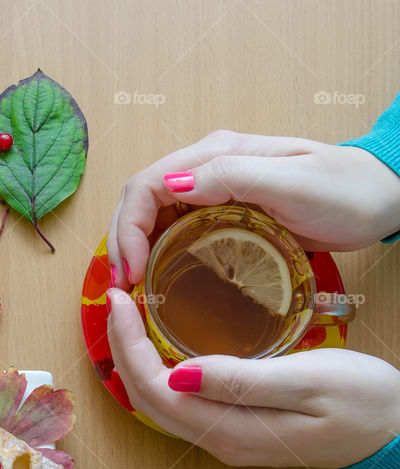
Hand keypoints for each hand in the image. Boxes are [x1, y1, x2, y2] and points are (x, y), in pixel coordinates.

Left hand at [105, 288, 399, 467]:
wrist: (399, 433)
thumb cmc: (366, 402)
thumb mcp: (308, 381)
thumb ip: (240, 380)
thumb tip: (176, 374)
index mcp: (229, 430)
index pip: (154, 388)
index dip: (127, 344)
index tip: (118, 299)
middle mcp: (218, 440)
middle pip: (145, 397)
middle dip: (120, 347)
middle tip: (113, 299)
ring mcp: (225, 437)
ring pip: (158, 400)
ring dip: (134, 358)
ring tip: (126, 314)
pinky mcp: (235, 427)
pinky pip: (178, 399)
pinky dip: (157, 366)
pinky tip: (158, 340)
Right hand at [108, 129, 399, 286]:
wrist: (379, 197)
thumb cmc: (344, 190)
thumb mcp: (291, 182)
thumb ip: (231, 176)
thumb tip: (170, 186)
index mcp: (215, 155)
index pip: (146, 185)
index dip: (128, 227)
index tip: (133, 270)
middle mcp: (206, 168)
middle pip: (140, 200)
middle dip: (122, 240)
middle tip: (124, 285)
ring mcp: (212, 190)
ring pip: (152, 215)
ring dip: (134, 247)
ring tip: (133, 286)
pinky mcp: (221, 212)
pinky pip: (174, 229)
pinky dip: (156, 251)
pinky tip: (156, 275)